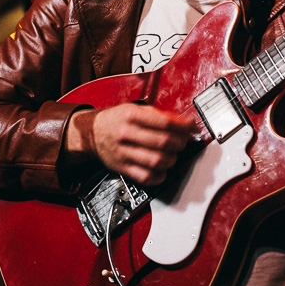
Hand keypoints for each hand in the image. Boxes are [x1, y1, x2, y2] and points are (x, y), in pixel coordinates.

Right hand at [67, 104, 195, 184]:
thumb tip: (183, 124)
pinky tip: (163, 169)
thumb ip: (158, 115)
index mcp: (131, 116)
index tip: (192, 127)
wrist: (92, 133)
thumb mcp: (135, 109)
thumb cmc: (117, 120)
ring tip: (173, 155)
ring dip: (172, 159)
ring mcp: (123, 152)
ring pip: (157, 160)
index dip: (183, 126)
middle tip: (183, 142)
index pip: (165, 122)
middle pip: (163, 142)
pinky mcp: (122, 167)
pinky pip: (145, 176)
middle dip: (180, 143)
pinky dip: (159, 175)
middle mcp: (126, 134)